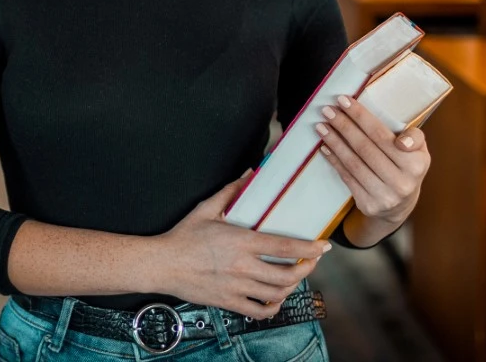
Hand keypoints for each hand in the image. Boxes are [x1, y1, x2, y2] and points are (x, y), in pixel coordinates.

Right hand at [151, 174, 330, 318]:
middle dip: (307, 268)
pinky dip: (274, 306)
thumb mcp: (206, 209)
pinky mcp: (229, 302)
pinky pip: (260, 311)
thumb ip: (231, 192)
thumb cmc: (183, 237)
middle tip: (312, 261)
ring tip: (296, 276)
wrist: (162, 265)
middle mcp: (243, 267)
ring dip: (293, 286)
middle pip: (288, 275)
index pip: (285, 248)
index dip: (309, 248)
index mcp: (241, 242)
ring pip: (277, 293)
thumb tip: (249, 174)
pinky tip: (275, 297)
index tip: (323, 246)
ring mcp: (237, 287)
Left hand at [316, 95, 431, 232]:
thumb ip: (414, 137)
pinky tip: (325, 147)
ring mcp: (385, 196)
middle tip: (327, 110)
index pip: (382, 135)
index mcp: (416, 164)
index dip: (361, 117)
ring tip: (321, 126)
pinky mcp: (369, 204)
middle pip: (365, 147)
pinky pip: (347, 177)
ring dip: (334, 142)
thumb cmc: (407, 167)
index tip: (344, 101)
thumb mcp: (419, 150)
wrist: (400, 206)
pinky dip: (334, 160)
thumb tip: (402, 140)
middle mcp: (402, 182)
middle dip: (343, 126)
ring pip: (353, 163)